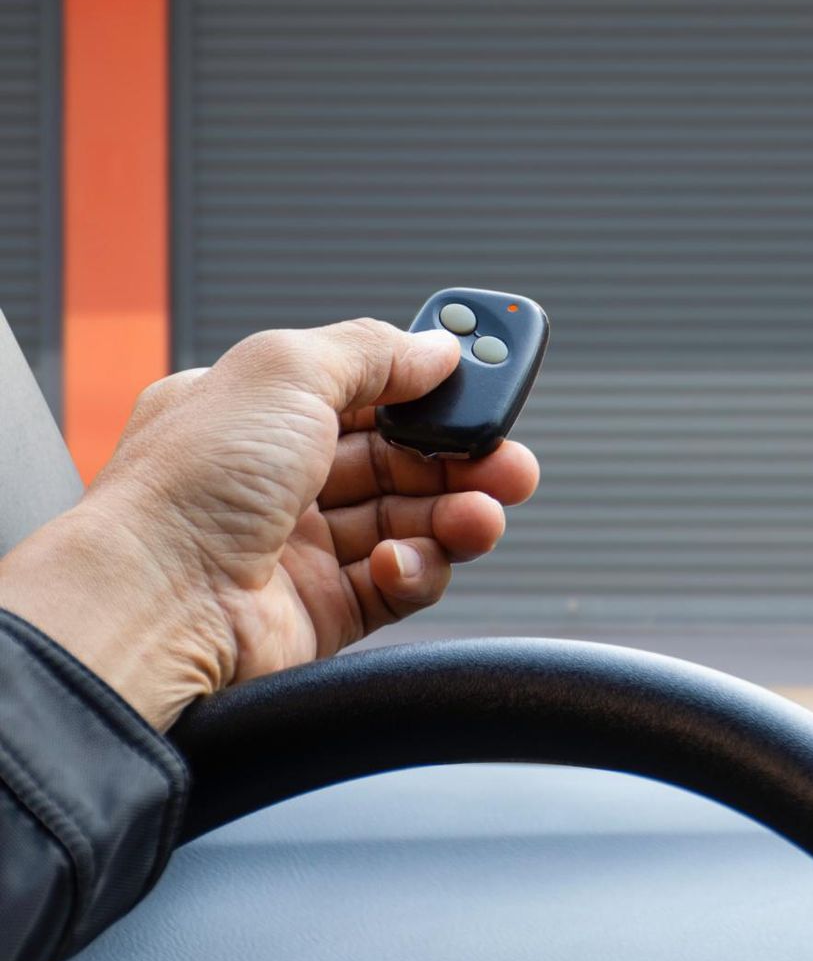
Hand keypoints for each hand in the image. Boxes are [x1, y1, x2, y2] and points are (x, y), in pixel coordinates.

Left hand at [0, 319, 539, 729]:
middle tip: (508, 458)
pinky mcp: (322, 612)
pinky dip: (417, 569)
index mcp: (254, 412)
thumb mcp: (287, 370)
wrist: (156, 606)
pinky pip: (397, 583)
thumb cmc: (190, 486)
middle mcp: (275, 479)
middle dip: (463, 456)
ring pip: (410, 521)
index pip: (364, 390)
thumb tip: (436, 348)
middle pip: (400, 459)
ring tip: (484, 513)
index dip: (425, 387)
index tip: (480, 383)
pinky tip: (403, 560)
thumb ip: (374, 350)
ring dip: (457, 513)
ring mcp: (299, 548)